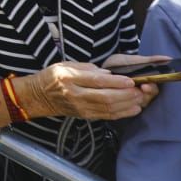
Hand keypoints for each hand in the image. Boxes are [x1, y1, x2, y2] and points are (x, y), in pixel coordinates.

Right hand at [18, 61, 154, 120]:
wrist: (40, 96)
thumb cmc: (54, 76)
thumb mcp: (67, 64)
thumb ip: (88, 68)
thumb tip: (109, 74)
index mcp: (70, 78)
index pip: (96, 81)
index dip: (116, 82)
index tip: (131, 80)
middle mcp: (76, 94)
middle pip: (106, 97)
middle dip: (126, 95)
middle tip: (140, 90)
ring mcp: (81, 108)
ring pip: (109, 109)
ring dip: (127, 105)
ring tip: (140, 98)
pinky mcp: (86, 116)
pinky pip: (107, 116)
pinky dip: (123, 113)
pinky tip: (134, 108)